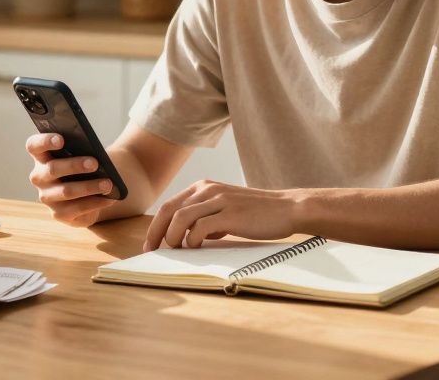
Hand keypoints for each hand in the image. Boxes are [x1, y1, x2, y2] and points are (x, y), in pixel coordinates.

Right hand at [25, 133, 113, 227]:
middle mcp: (39, 177)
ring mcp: (47, 197)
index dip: (45, 141)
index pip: (34, 146)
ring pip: (66, 191)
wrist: (90, 192)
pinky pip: (76, 209)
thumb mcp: (83, 155)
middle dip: (74, 165)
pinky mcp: (58, 214)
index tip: (61, 139)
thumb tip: (95, 154)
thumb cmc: (84, 167)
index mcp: (41, 157)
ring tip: (108, 184)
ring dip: (89, 187)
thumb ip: (84, 149)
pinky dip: (95, 203)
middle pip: (52, 169)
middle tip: (95, 163)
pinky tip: (108, 198)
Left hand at [143, 180, 301, 251]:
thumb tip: (190, 237)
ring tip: (175, 251)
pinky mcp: (230, 214)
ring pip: (180, 218)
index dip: (156, 225)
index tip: (151, 244)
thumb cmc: (258, 213)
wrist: (288, 208)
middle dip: (156, 232)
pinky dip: (192, 240)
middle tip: (152, 251)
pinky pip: (200, 228)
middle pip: (169, 210)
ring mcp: (219, 200)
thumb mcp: (227, 209)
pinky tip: (196, 248)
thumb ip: (208, 218)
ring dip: (172, 237)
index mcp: (204, 187)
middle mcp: (208, 189)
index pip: (169, 205)